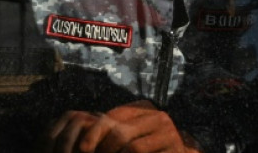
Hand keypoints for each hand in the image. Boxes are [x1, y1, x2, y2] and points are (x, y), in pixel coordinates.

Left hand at [45, 101, 200, 152]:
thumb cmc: (149, 148)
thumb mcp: (130, 136)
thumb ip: (113, 132)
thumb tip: (84, 143)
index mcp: (144, 108)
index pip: (113, 116)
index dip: (94, 132)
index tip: (82, 148)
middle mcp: (158, 117)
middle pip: (120, 131)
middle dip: (104, 149)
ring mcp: (169, 133)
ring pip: (132, 146)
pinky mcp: (175, 150)